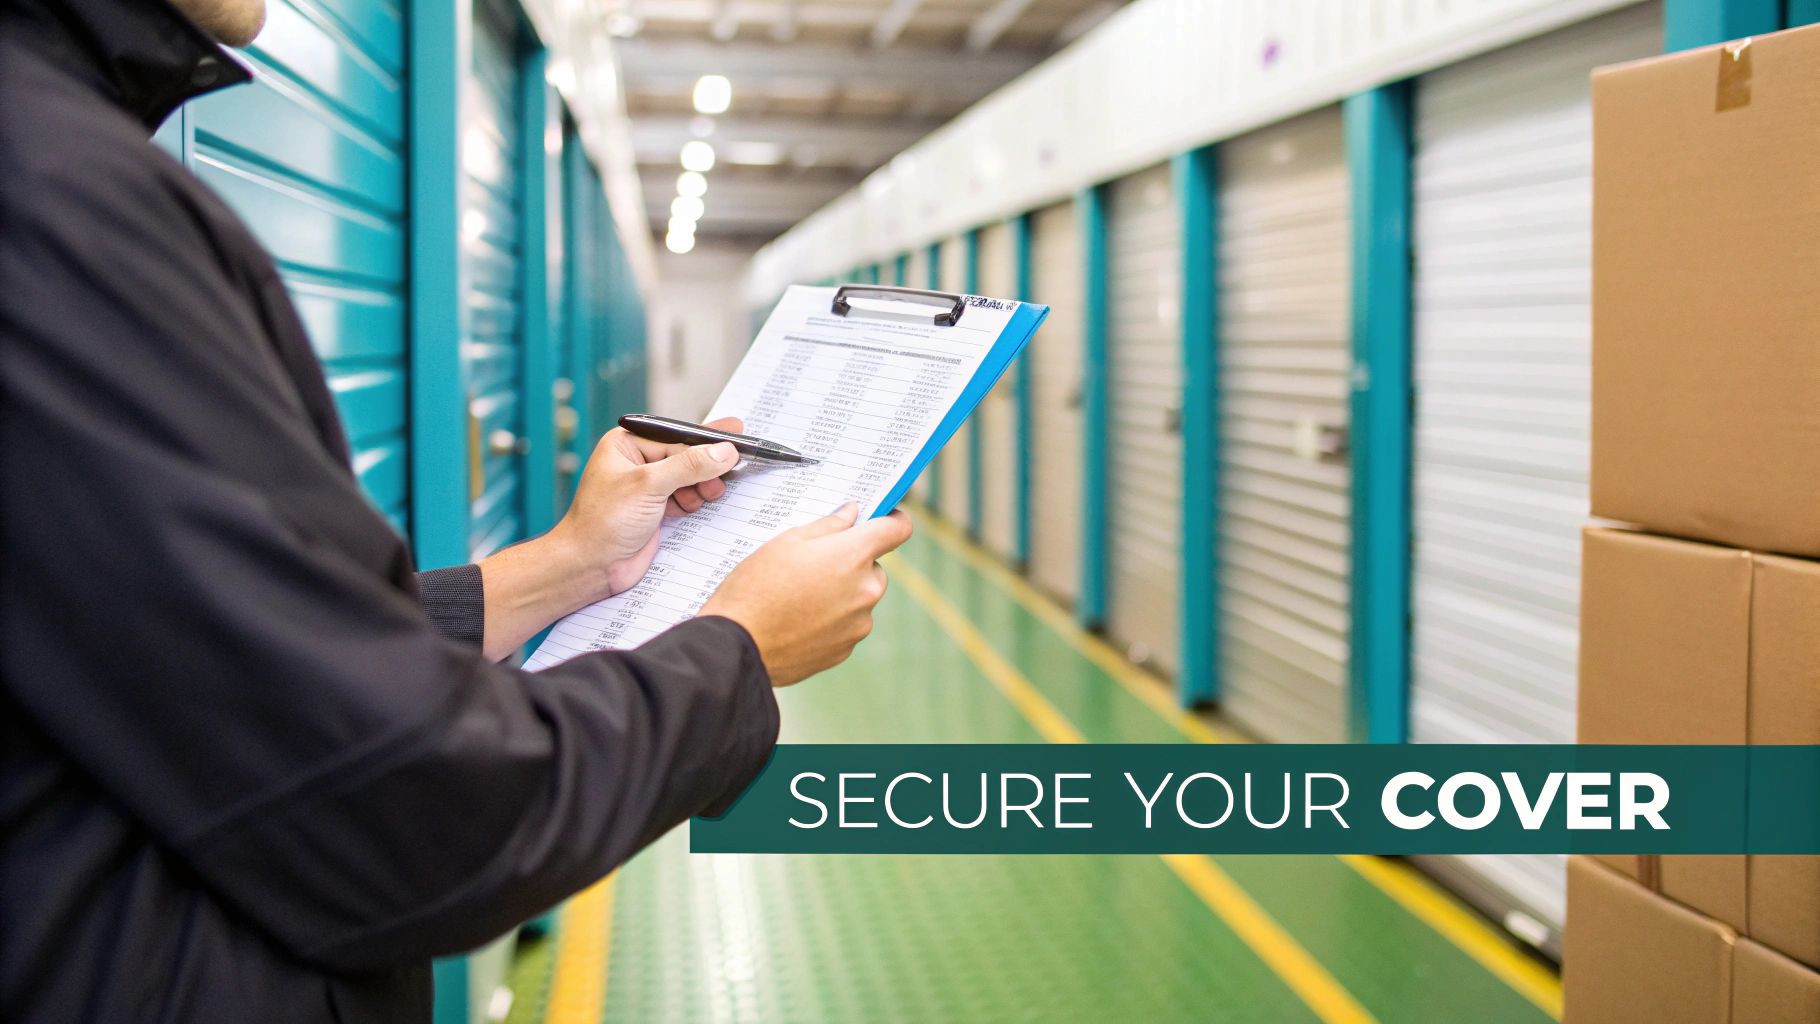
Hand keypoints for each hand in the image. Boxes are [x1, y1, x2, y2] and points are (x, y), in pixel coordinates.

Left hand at [552, 417, 743, 597]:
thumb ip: (689, 466)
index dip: (705, 441)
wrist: (590, 567)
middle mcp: (635, 463)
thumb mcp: (649, 485)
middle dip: (706, 466)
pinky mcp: (653, 511)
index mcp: (625, 445)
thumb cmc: (602, 522)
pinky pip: (683, 498)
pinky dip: (695, 501)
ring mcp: (645, 489)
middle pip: (683, 456)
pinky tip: (699, 505)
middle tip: (731, 471)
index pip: (675, 437)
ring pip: (686, 478)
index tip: (735, 439)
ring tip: (712, 493)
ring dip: (702, 485)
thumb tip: (724, 452)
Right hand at [699, 503, 914, 685]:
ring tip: (799, 597)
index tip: (883, 519)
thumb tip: (852, 514)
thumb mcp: (786, 542)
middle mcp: (865, 591)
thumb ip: (828, 525)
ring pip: (860, 599)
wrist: (737, 644)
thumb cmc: (756, 588)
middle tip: (816, 565)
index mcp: (853, 556)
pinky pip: (847, 626)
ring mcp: (858, 624)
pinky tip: (798, 619)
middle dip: (853, 563)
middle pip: (875, 568)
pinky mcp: (845, 650)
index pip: (898, 529)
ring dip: (842, 594)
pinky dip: (831, 620)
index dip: (893, 520)